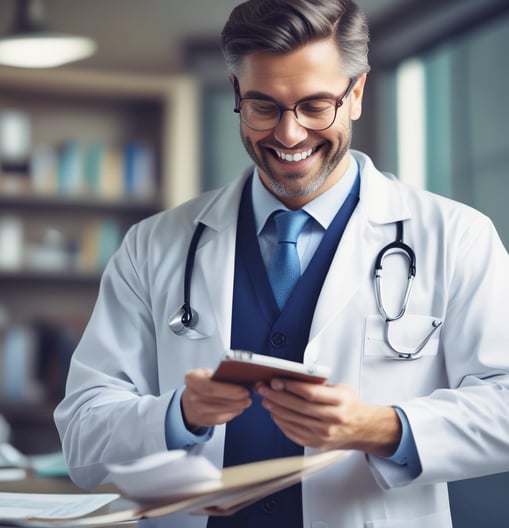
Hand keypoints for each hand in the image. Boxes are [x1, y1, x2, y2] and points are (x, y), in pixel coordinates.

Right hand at [181, 368, 251, 429]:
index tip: (242, 389)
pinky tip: (239, 408)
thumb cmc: (203, 385)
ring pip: (220, 410)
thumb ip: (219, 374)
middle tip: (247, 395)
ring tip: (246, 401)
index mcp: (192, 379)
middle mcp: (191, 395)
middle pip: (215, 397)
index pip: (210, 385)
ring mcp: (196, 410)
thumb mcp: (206, 374)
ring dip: (236, 406)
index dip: (227, 389)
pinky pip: (220, 419)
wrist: (189, 402)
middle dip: (234, 397)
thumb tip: (240, 377)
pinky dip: (232, 414)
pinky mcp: (203, 420)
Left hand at [256, 379, 400, 455]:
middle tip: (263, 388)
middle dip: (277, 396)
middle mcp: (332, 419)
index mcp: (339, 402)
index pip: (310, 392)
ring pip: (293, 420)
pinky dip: (282, 423)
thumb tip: (292, 377)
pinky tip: (275, 414)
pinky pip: (294, 433)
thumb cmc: (349, 406)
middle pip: (298, 406)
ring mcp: (324, 434)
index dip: (290, 386)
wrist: (362, 429)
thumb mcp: (340, 389)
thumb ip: (319, 384)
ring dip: (276, 409)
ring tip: (266, 399)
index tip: (276, 380)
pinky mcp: (317, 444)